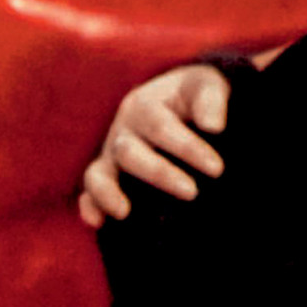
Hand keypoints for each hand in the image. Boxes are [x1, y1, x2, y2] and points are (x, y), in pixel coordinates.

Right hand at [78, 64, 231, 226]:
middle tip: (192, 192)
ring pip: (98, 173)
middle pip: (130, 153)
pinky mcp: (107, 174)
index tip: (217, 168)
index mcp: (145, 105)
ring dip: (109, 193)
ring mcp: (111, 153)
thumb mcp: (206, 85)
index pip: (163, 128)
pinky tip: (98, 222)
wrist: (177, 98)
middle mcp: (123, 131)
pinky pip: (89, 190)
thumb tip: (214, 126)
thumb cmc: (195, 95)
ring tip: (124, 213)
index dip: (189, 149)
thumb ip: (211, 99)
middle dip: (160, 174)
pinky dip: (89, 205)